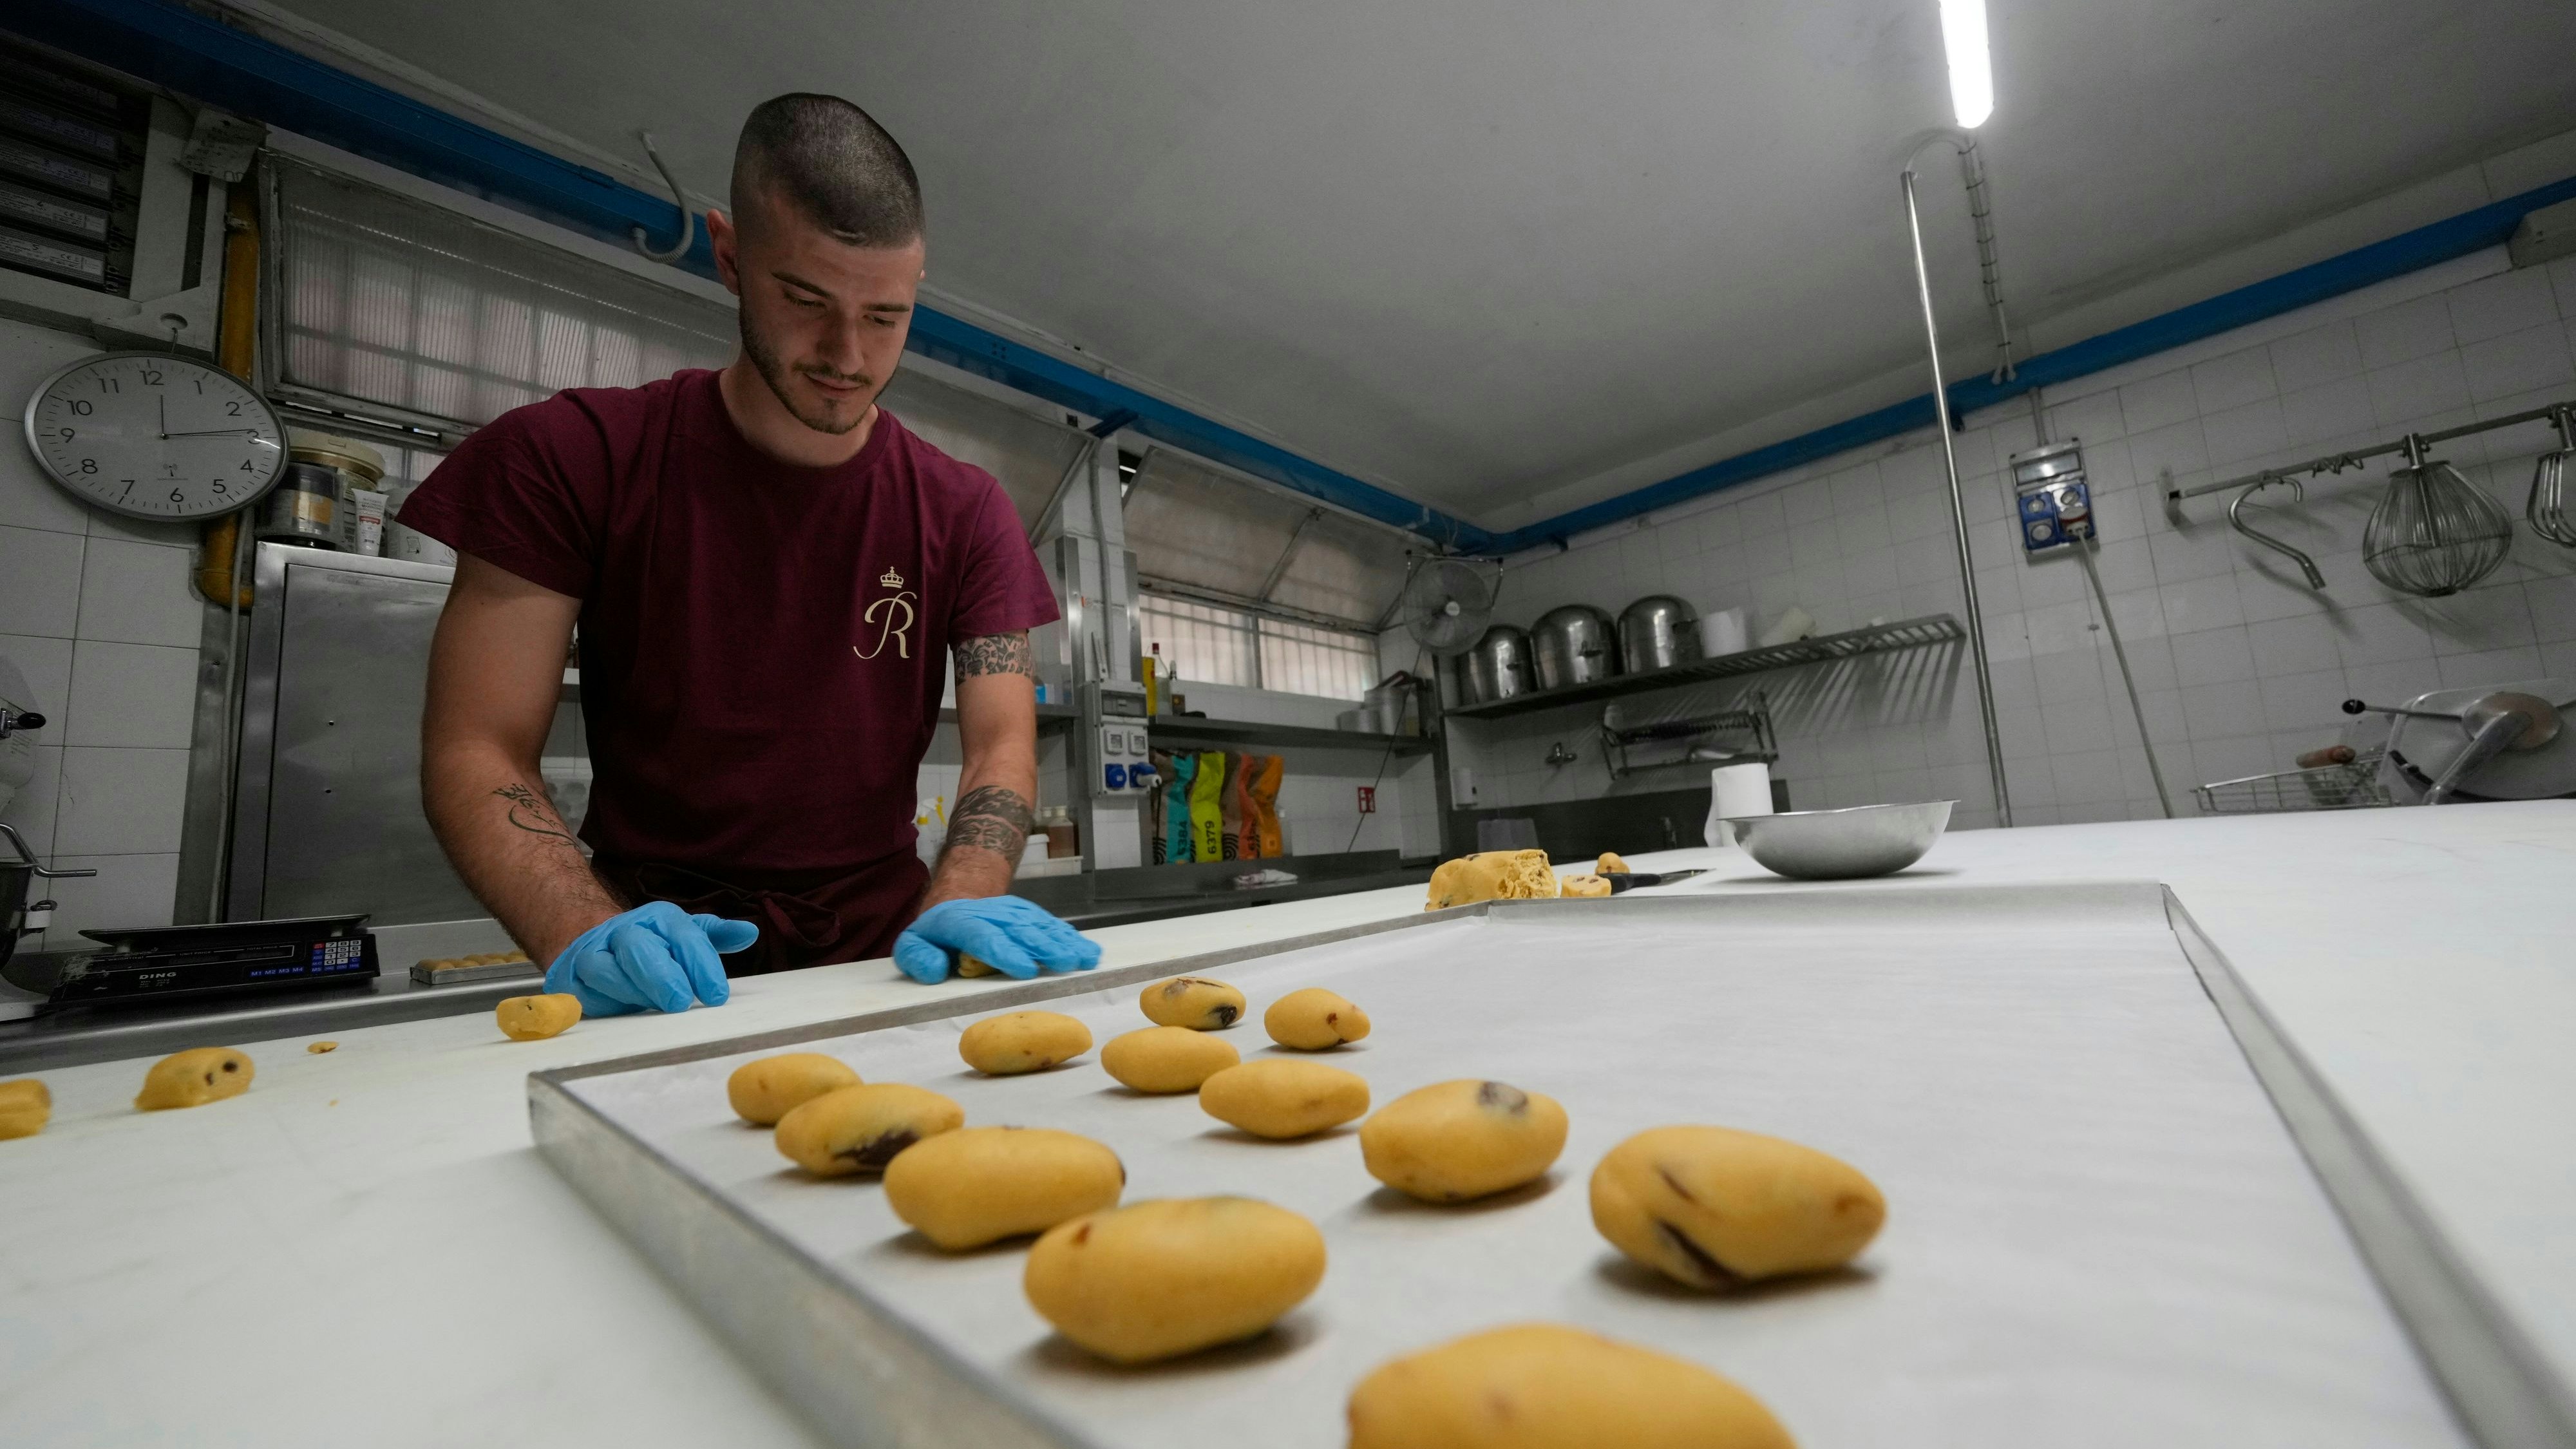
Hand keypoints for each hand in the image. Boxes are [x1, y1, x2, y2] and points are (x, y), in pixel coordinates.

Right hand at [543, 901, 758, 1015]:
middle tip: (681, 1001)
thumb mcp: (686, 936)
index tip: (716, 995)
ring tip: (653, 1008)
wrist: (595, 945)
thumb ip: (716, 936)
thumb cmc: (653, 946)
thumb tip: (749, 932)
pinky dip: (601, 1003)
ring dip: (632, 991)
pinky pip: (583, 992)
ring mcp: (595, 954)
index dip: (701, 965)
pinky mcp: (572, 979)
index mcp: (659, 919)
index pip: (684, 936)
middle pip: (640, 948)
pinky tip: (622, 1013)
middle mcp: (625, 932)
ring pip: (606, 969)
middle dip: (662, 976)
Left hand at [893, 896, 1099, 983]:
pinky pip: (1049, 923)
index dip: (1004, 952)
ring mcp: (1010, 911)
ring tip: (1083, 958)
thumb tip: (935, 970)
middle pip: (1018, 929)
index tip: (1025, 970)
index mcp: (956, 922)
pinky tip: (1087, 950)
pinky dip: (1070, 937)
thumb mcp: (911, 948)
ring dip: (1063, 942)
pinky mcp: (1027, 913)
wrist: (951, 907)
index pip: (982, 936)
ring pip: (1038, 924)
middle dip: (1042, 947)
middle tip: (1064, 964)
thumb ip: (918, 959)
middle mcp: (988, 913)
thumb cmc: (933, 940)